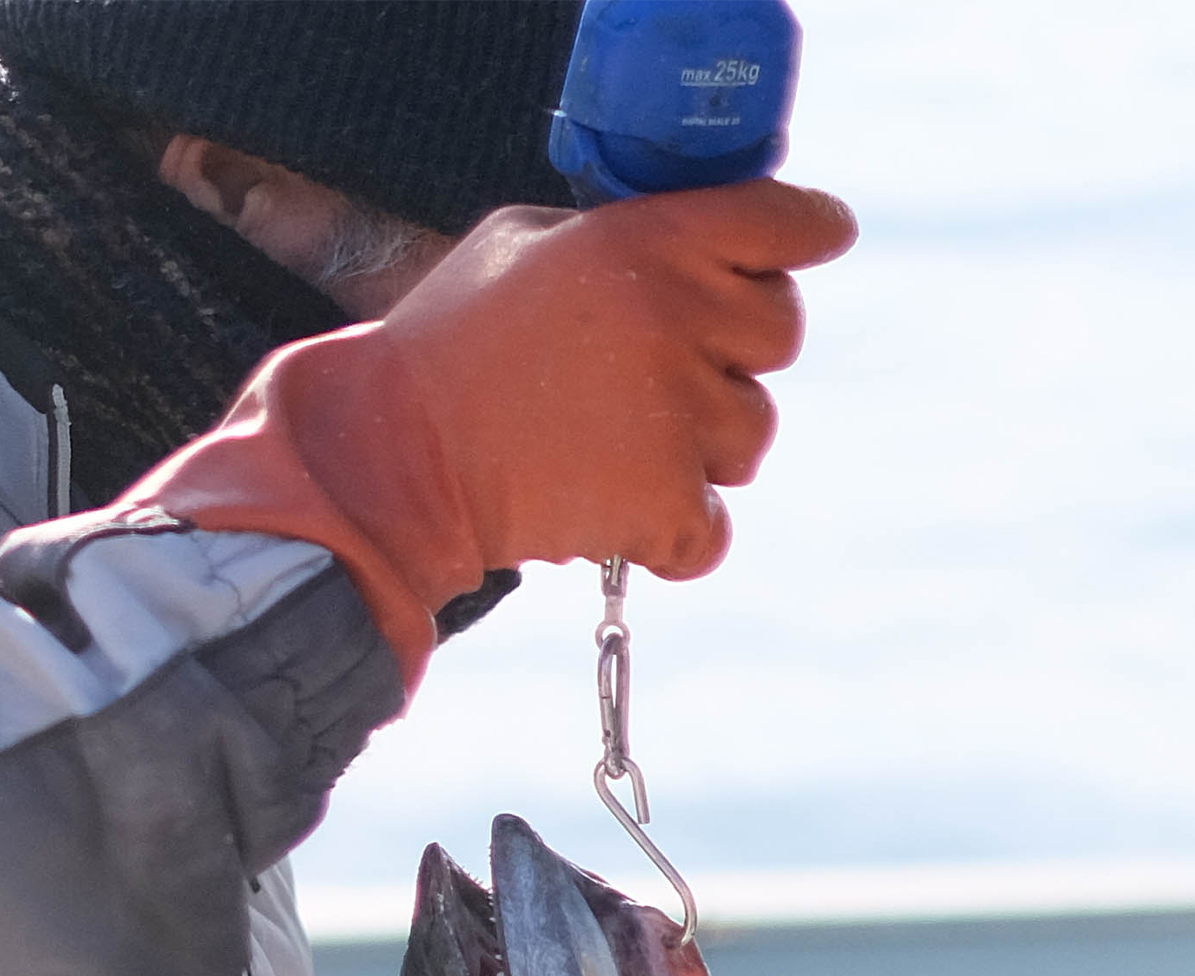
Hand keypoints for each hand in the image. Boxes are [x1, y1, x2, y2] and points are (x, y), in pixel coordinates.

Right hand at [126, 181, 856, 678]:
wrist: (387, 463)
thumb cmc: (443, 348)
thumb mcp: (520, 245)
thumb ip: (619, 237)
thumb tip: (686, 243)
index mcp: (648, 240)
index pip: (787, 222)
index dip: (805, 235)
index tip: (807, 247)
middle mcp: (676, 318)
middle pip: (779, 330)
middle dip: (729, 351)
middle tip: (651, 373)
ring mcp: (678, 416)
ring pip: (752, 433)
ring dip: (697, 445)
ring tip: (607, 446)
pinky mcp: (665, 504)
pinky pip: (714, 528)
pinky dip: (672, 534)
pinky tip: (613, 511)